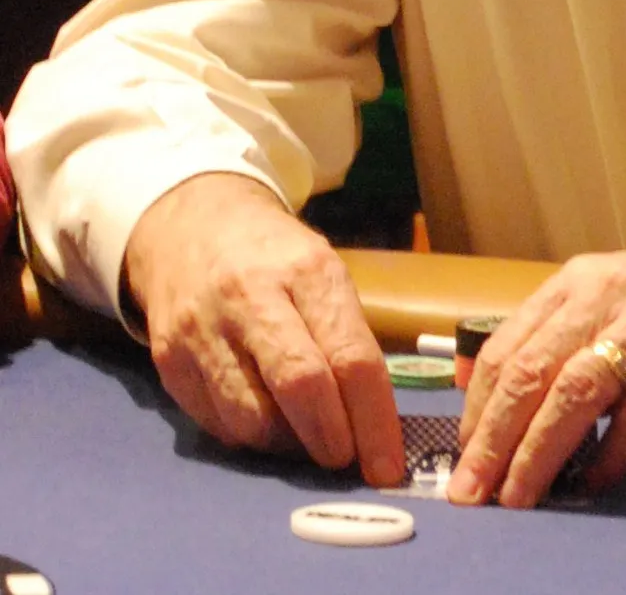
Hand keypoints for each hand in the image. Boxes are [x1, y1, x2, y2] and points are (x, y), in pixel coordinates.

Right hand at [123, 173, 403, 486]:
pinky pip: (217, 425)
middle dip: (332, 439)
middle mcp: (251, 297)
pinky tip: (266, 420)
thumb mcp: (323, 273)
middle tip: (347, 460)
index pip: (350, 357)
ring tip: (306, 436)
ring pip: (252, 419)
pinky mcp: (168, 361)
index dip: (374, 421)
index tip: (387, 465)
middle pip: (300, 387)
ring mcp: (203, 330)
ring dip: (288, 445)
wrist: (191, 228)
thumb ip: (346, 338)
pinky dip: (250, 437)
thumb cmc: (275, 258)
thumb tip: (374, 424)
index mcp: (307, 271)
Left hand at [449, 242, 625, 507]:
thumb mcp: (625, 306)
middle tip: (470, 496)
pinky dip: (611, 454)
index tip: (458, 462)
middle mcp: (611, 291)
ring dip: (538, 453)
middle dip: (492, 440)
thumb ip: (570, 343)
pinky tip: (596, 484)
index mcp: (583, 280)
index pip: (507, 346)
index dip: (476, 410)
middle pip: (531, 370)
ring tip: (519, 500)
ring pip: (575, 391)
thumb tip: (504, 408)